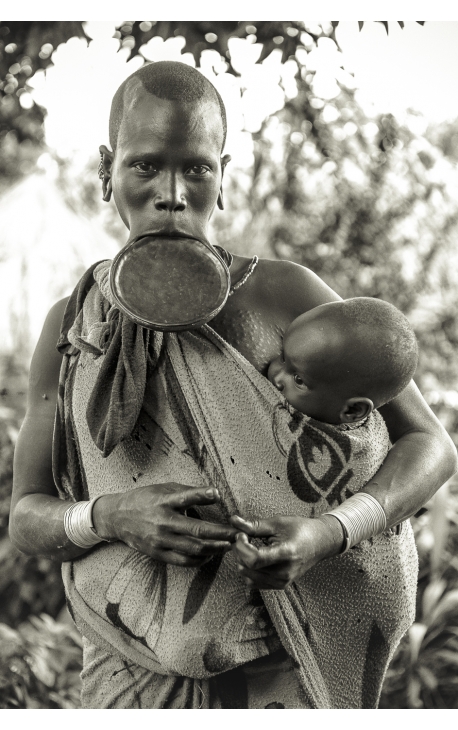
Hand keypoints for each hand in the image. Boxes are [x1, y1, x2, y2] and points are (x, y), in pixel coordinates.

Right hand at [93, 483, 237, 566]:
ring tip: (229, 546)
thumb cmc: (144, 499)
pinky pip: (183, 560)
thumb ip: (187, 492)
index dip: (201, 495)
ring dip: (214, 548)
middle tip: (237, 534)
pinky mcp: (157, 553)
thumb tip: (214, 494)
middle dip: (220, 533)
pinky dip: (200, 559)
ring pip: (193, 548)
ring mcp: (160, 540)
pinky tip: (210, 555)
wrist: (117, 517)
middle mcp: (162, 521)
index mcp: (163, 501)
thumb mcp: (163, 489)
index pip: (185, 497)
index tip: (217, 494)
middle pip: (196, 530)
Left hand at [230, 513, 344, 589]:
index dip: (241, 546)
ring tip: (251, 547)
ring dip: (243, 561)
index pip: (254, 559)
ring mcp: (282, 582)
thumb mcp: (277, 523)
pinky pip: (254, 583)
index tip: (241, 535)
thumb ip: (254, 525)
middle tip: (244, 537)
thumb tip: (233, 520)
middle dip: (239, 551)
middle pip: (248, 568)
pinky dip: (250, 571)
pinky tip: (256, 557)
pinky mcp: (280, 586)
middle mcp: (284, 572)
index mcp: (286, 554)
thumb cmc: (300, 529)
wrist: (319, 543)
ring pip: (247, 577)